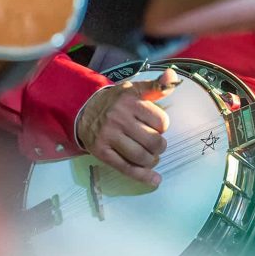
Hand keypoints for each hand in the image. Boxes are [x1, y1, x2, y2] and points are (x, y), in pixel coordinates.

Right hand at [77, 68, 179, 185]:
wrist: (82, 108)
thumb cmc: (116, 100)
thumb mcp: (135, 89)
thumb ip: (156, 86)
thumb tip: (172, 76)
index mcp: (131, 101)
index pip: (161, 122)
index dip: (162, 127)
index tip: (157, 127)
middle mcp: (119, 118)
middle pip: (153, 141)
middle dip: (160, 147)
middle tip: (157, 145)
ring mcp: (109, 136)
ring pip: (140, 156)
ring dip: (152, 160)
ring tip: (151, 157)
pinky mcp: (101, 151)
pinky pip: (125, 167)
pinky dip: (142, 176)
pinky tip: (154, 180)